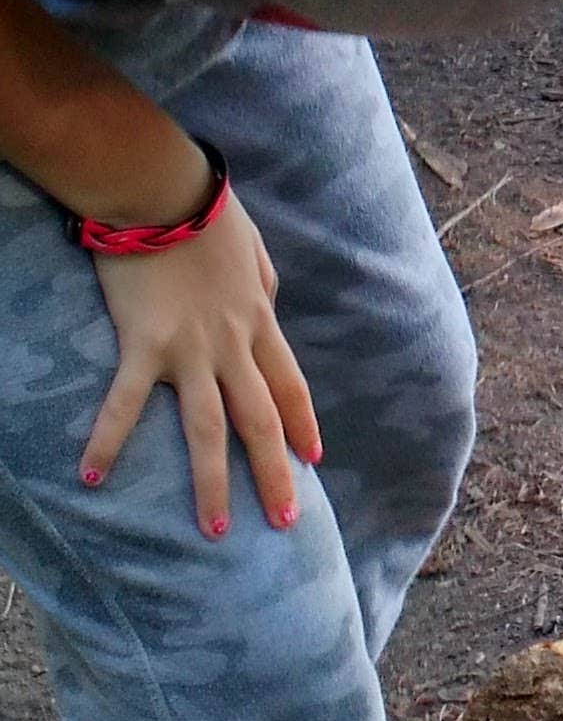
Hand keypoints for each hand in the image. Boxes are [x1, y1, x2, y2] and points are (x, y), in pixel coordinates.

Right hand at [80, 191, 322, 537]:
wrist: (164, 190)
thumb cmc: (205, 211)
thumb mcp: (253, 250)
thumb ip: (262, 283)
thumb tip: (267, 301)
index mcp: (258, 320)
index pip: (289, 385)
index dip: (302, 424)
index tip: (313, 458)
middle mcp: (232, 345)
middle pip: (260, 421)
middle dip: (274, 474)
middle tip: (286, 522)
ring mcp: (190, 351)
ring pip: (208, 430)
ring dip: (213, 484)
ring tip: (215, 530)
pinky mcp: (144, 346)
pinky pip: (125, 404)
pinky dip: (108, 442)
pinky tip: (92, 478)